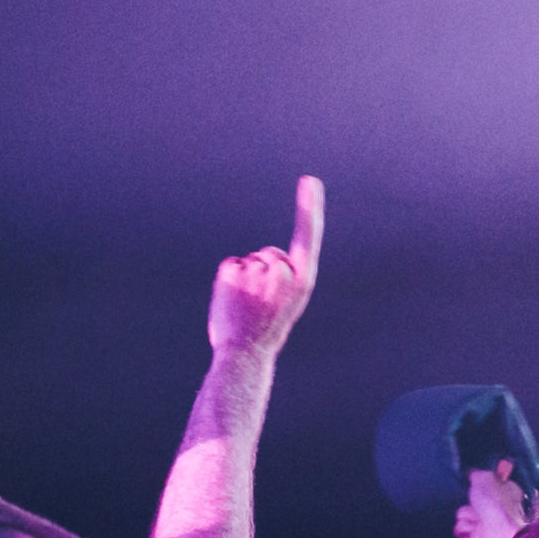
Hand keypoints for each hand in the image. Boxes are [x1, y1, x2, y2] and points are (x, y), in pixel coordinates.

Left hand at [207, 176, 323, 358]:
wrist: (245, 355)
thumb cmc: (267, 332)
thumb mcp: (287, 303)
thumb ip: (283, 278)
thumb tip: (264, 259)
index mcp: (302, 280)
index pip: (307, 237)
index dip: (309, 207)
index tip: (310, 181)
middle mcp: (283, 273)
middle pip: (270, 253)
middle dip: (263, 270)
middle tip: (260, 305)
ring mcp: (258, 272)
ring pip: (250, 261)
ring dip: (245, 278)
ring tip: (247, 307)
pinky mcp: (234, 273)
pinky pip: (231, 266)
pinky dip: (228, 280)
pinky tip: (232, 302)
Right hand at [454, 461, 529, 537]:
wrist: (497, 534)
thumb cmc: (495, 504)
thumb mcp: (484, 478)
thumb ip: (477, 473)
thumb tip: (473, 473)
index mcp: (507, 491)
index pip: (490, 484)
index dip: (481, 484)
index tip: (475, 483)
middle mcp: (498, 508)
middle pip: (472, 500)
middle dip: (469, 503)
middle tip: (475, 505)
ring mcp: (488, 524)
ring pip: (464, 515)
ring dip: (466, 517)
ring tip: (475, 521)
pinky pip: (462, 530)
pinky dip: (465, 530)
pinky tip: (474, 530)